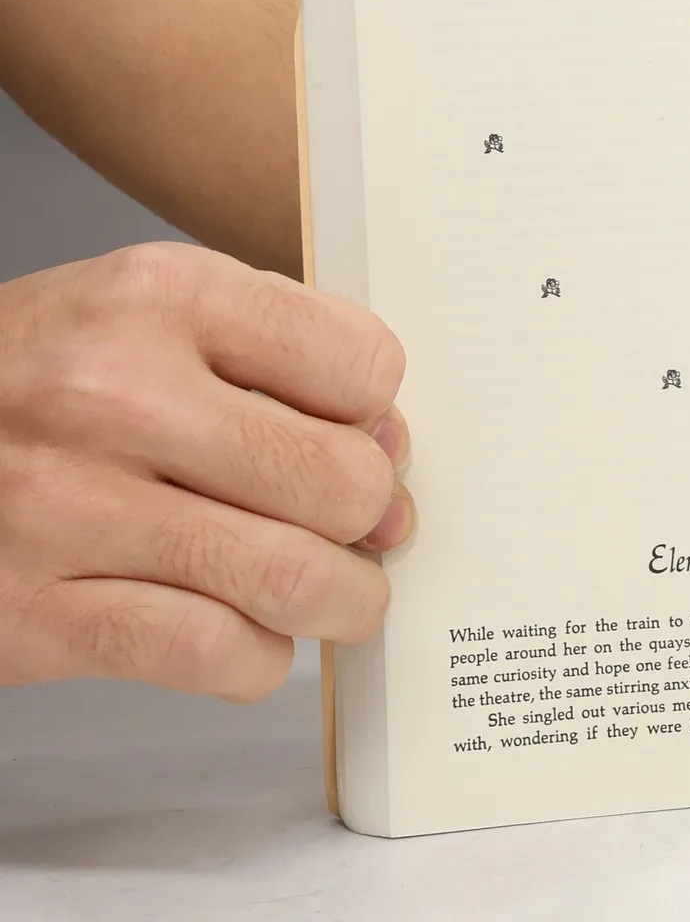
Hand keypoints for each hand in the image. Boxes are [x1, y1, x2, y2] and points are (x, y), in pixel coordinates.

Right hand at [0, 242, 411, 698]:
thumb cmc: (33, 374)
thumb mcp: (144, 310)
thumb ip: (271, 353)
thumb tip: (388, 443)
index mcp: (160, 297)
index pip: (359, 364)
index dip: (379, 410)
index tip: (365, 433)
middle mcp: (114, 393)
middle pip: (337, 478)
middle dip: (374, 516)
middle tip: (368, 526)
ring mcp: (68, 508)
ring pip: (290, 577)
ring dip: (343, 600)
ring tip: (341, 594)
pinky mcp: (34, 615)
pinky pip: (209, 653)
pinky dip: (259, 657)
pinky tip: (252, 635)